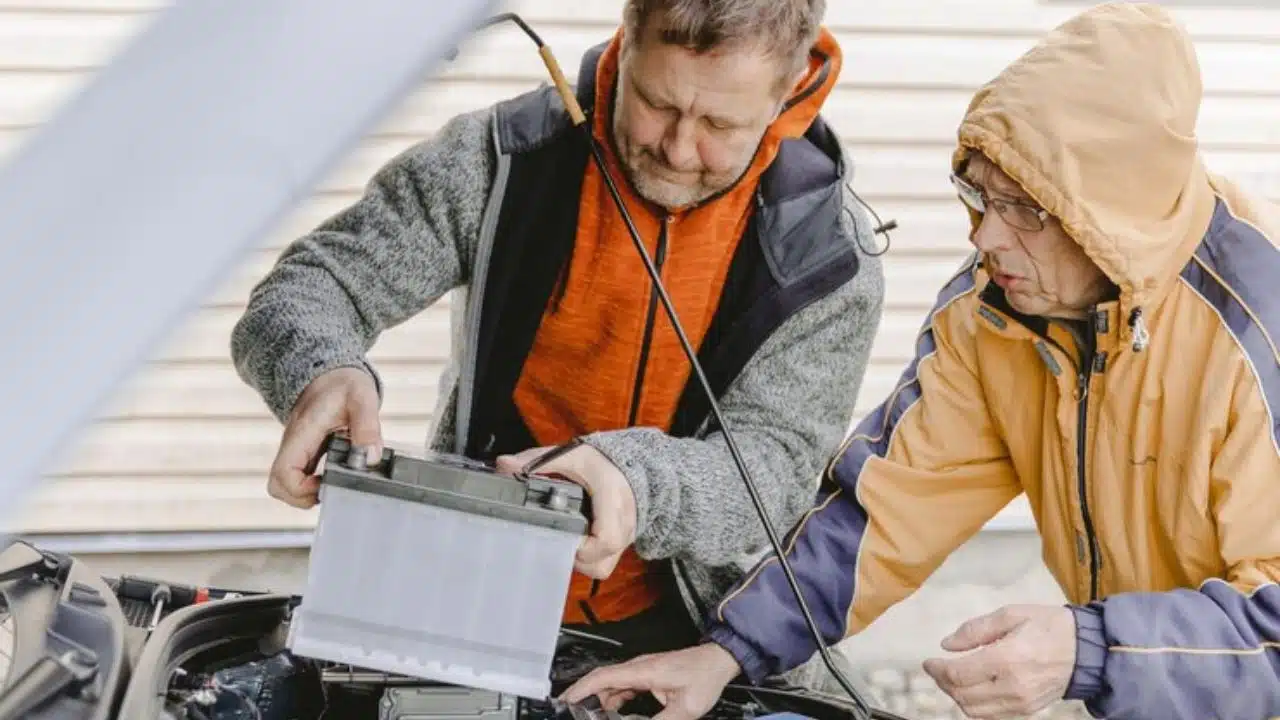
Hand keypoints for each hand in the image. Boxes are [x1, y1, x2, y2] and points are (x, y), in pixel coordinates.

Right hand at [268, 366, 381, 508]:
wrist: (330, 373)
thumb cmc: (343, 383)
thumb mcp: (362, 398)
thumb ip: (367, 426)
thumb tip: (371, 458)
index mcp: (302, 432)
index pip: (283, 473)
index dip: (300, 489)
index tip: (325, 485)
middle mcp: (294, 444)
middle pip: (278, 485)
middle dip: (301, 498)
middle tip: (332, 488)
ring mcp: (297, 450)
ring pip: (286, 483)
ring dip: (308, 492)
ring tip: (338, 482)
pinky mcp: (305, 453)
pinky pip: (300, 476)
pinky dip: (315, 484)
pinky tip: (339, 474)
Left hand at [496, 443, 635, 578]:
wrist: (629, 465)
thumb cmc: (602, 462)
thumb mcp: (571, 455)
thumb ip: (537, 461)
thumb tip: (505, 466)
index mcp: (613, 500)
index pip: (606, 539)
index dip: (581, 548)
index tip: (561, 536)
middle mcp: (623, 523)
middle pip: (600, 562)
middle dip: (574, 557)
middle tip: (557, 539)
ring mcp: (625, 537)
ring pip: (602, 567)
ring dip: (581, 561)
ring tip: (565, 541)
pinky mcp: (621, 544)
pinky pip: (604, 563)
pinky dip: (588, 559)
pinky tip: (576, 542)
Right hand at [561, 643, 741, 719]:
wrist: (717, 661)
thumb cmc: (704, 676)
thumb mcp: (685, 709)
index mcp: (642, 671)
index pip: (602, 677)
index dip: (580, 689)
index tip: (565, 701)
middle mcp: (638, 668)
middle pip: (601, 682)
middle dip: (584, 698)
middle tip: (572, 714)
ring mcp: (641, 670)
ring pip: (611, 686)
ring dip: (599, 702)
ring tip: (590, 717)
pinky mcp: (646, 675)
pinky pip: (622, 687)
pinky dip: (612, 701)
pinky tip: (611, 714)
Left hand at [922, 604, 1075, 719]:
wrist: (1086, 650)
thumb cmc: (1048, 626)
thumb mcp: (1010, 614)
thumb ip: (974, 630)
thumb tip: (946, 645)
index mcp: (1007, 659)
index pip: (958, 674)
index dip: (937, 669)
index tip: (929, 661)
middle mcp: (1012, 686)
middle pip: (962, 695)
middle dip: (943, 682)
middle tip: (937, 668)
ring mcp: (1021, 702)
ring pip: (973, 710)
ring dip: (956, 695)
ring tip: (952, 678)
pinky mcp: (1027, 710)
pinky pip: (991, 715)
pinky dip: (975, 705)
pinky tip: (972, 688)